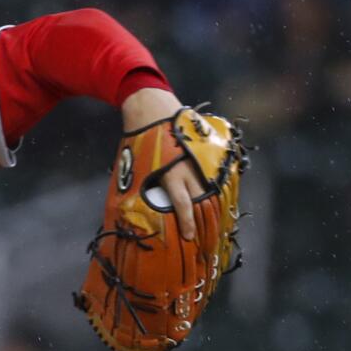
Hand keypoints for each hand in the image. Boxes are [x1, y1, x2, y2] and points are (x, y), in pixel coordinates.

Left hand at [121, 88, 205, 241]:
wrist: (151, 111)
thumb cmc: (139, 144)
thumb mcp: (135, 170)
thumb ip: (141, 190)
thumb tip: (136, 213)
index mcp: (170, 174)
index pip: (183, 205)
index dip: (187, 224)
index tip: (190, 238)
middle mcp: (189, 169)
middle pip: (202, 200)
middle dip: (203, 219)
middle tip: (203, 236)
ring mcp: (200, 160)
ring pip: (210, 189)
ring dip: (210, 205)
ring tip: (211, 220)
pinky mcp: (207, 152)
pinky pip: (214, 175)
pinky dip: (214, 188)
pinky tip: (214, 198)